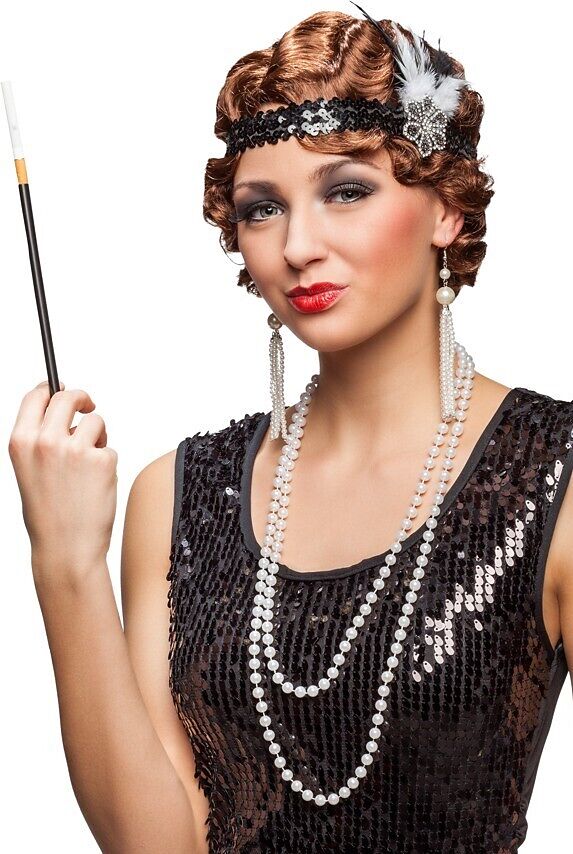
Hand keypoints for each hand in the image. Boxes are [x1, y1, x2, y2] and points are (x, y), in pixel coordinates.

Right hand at [8, 380, 117, 578]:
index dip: (51, 388)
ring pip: (95, 422)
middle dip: (81, 398)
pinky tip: (97, 485)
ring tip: (89, 467)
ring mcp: (74, 449)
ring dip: (97, 437)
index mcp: (21, 442)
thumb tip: (61, 410)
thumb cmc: (48, 515)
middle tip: (89, 406)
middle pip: (68, 397)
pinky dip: (107, 462)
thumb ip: (41, 439)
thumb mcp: (30, 470)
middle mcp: (45, 440)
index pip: (36, 396)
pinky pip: (109, 448)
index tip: (61, 387)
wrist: (65, 549)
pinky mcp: (101, 460)